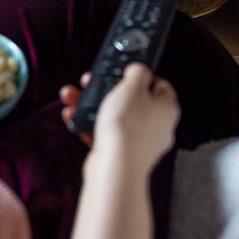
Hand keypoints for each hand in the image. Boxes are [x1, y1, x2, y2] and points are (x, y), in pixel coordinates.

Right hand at [59, 63, 179, 171]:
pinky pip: (104, 135)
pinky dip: (88, 125)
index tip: (123, 72)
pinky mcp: (121, 154)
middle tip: (91, 82)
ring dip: (91, 105)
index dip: (141, 76)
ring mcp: (138, 142)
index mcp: (166, 108)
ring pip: (113, 117)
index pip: (159, 85)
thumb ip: (138, 73)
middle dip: (106, 89)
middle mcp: (156, 126)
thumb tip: (139, 70)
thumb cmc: (128, 127)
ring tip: (72, 98)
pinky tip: (74, 117)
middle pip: (131, 101)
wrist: (116, 168)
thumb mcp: (133, 86)